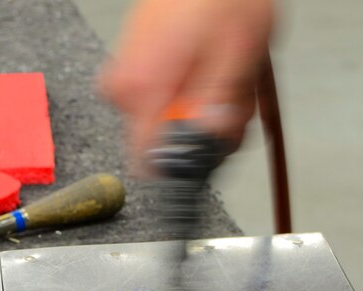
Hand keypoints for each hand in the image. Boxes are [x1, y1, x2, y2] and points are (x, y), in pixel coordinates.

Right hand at [99, 0, 274, 167]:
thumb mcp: (237, 54)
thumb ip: (220, 109)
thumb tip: (209, 148)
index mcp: (143, 88)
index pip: (149, 163)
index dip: (188, 162)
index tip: (213, 145)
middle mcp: (125, 88)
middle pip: (165, 144)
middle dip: (208, 129)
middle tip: (234, 98)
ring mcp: (126, 79)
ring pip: (170, 122)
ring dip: (206, 109)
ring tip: (226, 73)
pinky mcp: (133, 71)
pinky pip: (165, 101)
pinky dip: (195, 92)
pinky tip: (209, 67)